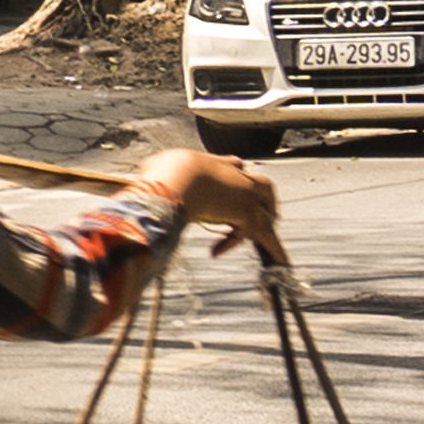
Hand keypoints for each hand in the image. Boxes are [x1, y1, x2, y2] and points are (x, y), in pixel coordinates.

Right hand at [138, 147, 285, 260]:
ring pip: (267, 213)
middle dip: (266, 199)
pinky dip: (257, 248)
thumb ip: (157, 172)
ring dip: (271, 231)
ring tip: (278, 249)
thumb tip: (146, 175)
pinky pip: (262, 235)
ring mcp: (244, 194)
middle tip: (269, 213)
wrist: (177, 178)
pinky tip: (254, 259)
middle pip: (262, 185)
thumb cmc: (164, 173)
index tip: (238, 174)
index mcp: (213, 164)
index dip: (236, 173)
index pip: (233, 166)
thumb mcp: (158, 166)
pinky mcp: (247, 213)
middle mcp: (234, 177)